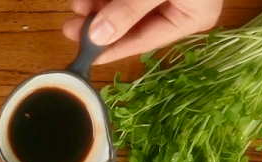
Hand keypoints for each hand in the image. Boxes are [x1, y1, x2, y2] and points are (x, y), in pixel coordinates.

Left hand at [63, 0, 222, 63]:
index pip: (144, 41)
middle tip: (71, 27)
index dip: (112, 50)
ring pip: (124, 6)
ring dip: (99, 6)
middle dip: (100, 24)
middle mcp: (179, 8)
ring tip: (78, 4)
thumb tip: (99, 36)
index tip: (84, 56)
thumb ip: (129, 11)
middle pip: (131, 24)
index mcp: (191, 17)